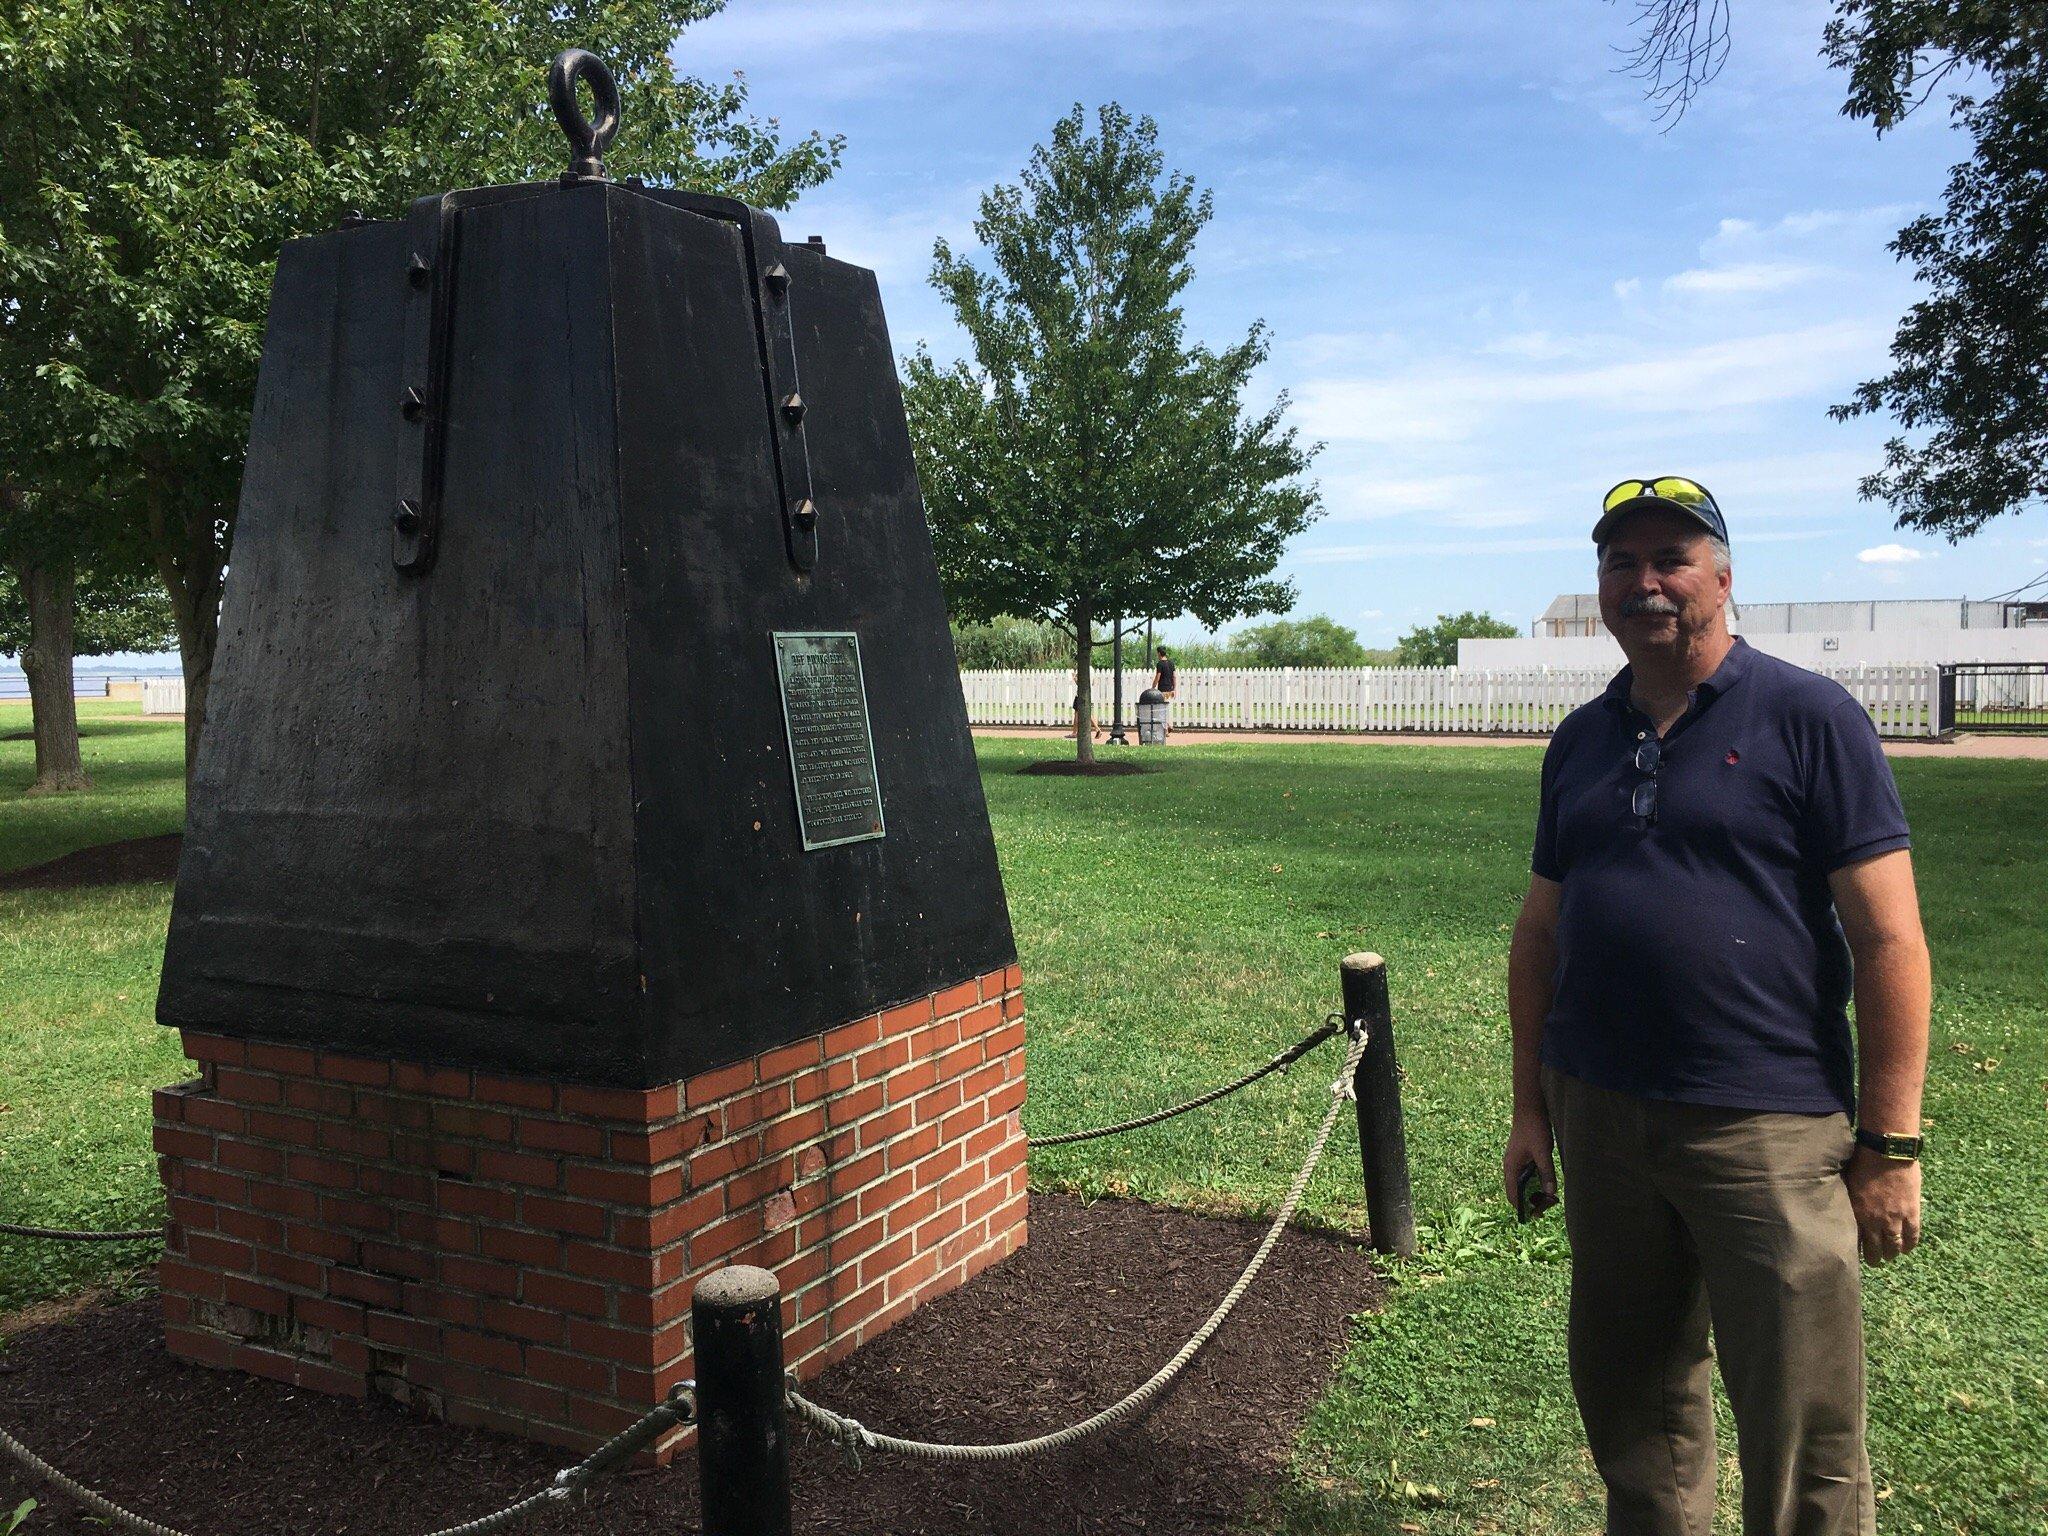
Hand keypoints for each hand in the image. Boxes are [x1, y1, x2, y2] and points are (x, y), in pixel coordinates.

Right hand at [1502, 1110, 1556, 1212]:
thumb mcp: (1542, 1152)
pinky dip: (1537, 1181)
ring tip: (1550, 1197)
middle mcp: (1511, 1166)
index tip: (1538, 1214)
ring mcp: (1517, 1161)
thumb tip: (1551, 1193)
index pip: (1513, 1195)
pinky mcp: (1524, 1156)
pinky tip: (1548, 1182)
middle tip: (1548, 1205)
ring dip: (1535, 1191)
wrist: (1530, 1107)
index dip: (1523, 1207)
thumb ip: (1546, 1173)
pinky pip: (1528, 1174)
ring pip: (1524, 1183)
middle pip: (1518, 1191)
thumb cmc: (1533, 1129)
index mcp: (1511, 1167)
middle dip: (1531, 1201)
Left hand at [1844, 1147, 1921, 1263]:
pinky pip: (1912, 1235)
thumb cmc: (1862, 1162)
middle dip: (1875, 1257)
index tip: (1856, 1254)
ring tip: (1890, 1257)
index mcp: (1857, 1213)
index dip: (1857, 1249)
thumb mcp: (1848, 1184)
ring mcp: (1895, 1218)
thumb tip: (1846, 1208)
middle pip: (1876, 1247)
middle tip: (1874, 1261)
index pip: (1857, 1240)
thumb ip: (1851, 1201)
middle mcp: (1875, 1220)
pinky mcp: (1912, 1213)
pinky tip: (1907, 1250)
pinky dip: (1909, 1244)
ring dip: (1892, 1253)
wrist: (1886, 1153)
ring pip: (1894, 1245)